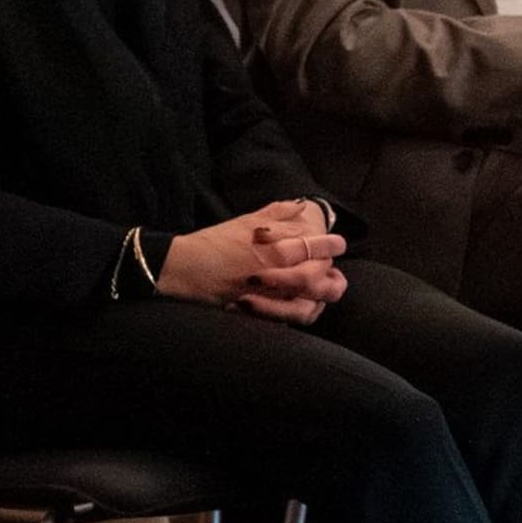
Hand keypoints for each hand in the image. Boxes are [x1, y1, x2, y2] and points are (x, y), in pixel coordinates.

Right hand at [159, 200, 348, 323]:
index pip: (313, 247)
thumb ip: (276, 213)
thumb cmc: (213, 242)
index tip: (338, 244)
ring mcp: (266, 294)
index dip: (330, 245)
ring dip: (322, 293)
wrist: (183, 268)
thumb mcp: (244, 221)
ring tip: (329, 285)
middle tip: (335, 266)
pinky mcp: (258, 310)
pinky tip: (311, 302)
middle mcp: (272, 271)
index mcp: (272, 246)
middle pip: (316, 274)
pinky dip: (305, 310)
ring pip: (307, 299)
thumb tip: (300, 206)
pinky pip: (290, 316)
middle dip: (330, 270)